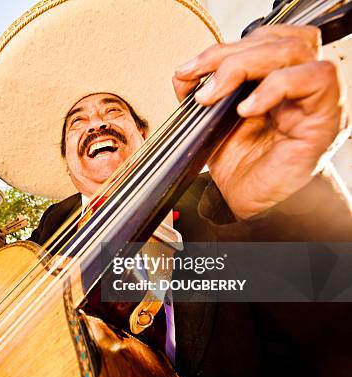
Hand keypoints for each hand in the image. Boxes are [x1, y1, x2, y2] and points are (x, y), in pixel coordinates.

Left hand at [172, 25, 344, 218]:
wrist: (252, 205)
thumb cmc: (241, 167)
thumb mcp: (211, 124)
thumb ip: (201, 94)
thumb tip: (184, 75)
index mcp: (274, 78)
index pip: (258, 40)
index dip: (222, 48)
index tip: (189, 70)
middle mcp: (299, 82)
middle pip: (275, 38)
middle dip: (227, 54)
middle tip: (199, 79)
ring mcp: (315, 96)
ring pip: (294, 49)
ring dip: (245, 64)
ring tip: (215, 94)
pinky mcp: (326, 115)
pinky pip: (315, 78)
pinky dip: (275, 86)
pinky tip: (247, 109)